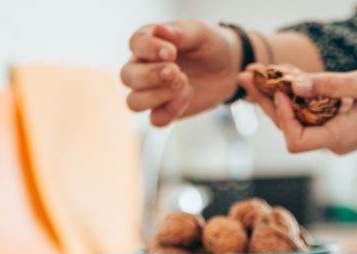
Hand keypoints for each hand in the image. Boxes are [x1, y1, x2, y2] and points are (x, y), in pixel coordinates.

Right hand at [121, 20, 240, 126]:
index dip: (150, 50)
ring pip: (134, 102)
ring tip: (183, 85)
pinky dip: (170, 112)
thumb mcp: (200, 33)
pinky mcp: (163, 110)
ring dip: (156, 97)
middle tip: (178, 72)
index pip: (136, 45)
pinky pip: (155, 120)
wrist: (228, 69)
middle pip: (128, 77)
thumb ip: (180, 33)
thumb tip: (158, 30)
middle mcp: (142, 68)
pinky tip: (187, 97)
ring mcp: (150, 92)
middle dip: (152, 76)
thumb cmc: (210, 45)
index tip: (172, 53)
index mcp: (147, 42)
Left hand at [238, 64, 356, 153]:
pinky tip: (280, 80)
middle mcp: (333, 140)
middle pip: (288, 128)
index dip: (283, 116)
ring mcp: (334, 134)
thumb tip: (294, 85)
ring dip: (275, 98)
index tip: (282, 88)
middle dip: (266, 102)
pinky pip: (308, 114)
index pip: (295, 140)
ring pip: (296, 120)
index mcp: (340, 137)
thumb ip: (330, 86)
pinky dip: (294, 97)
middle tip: (245, 75)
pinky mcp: (337, 123)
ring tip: (254, 75)